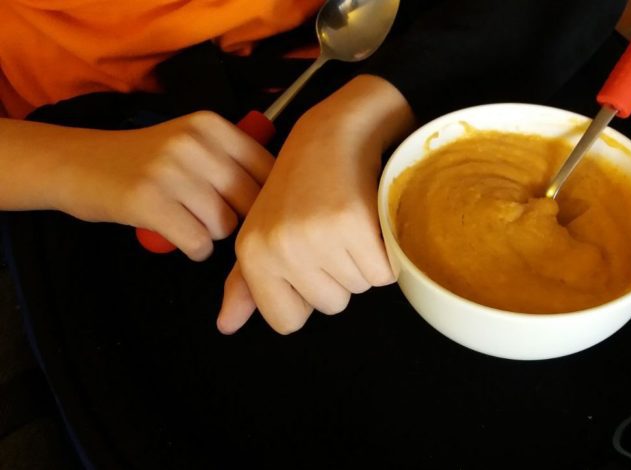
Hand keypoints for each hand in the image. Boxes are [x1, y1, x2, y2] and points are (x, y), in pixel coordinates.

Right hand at [55, 111, 273, 259]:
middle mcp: (194, 143)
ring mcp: (171, 171)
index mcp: (211, 125)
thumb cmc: (145, 160)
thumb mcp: (191, 142)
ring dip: (212, 234)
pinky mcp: (149, 202)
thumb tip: (284, 196)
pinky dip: (193, 249)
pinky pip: (199, 243)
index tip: (249, 208)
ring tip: (188, 220)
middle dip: (239, 219)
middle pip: (251, 201)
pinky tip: (177, 235)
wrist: (77, 163)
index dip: (266, 198)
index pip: (268, 168)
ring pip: (225, 225)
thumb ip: (233, 160)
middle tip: (214, 219)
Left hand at [217, 75, 414, 333]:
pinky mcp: (354, 224)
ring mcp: (317, 236)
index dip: (307, 295)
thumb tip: (226, 327)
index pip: (286, 321)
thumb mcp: (263, 230)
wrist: (336, 133)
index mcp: (253, 254)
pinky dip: (387, 251)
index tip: (310, 260)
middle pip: (330, 305)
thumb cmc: (300, 186)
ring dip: (364, 261)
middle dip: (340, 275)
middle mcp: (280, 248)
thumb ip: (246, 283)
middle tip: (333, 232)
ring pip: (360, 288)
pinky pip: (385, 272)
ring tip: (351, 222)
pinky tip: (372, 219)